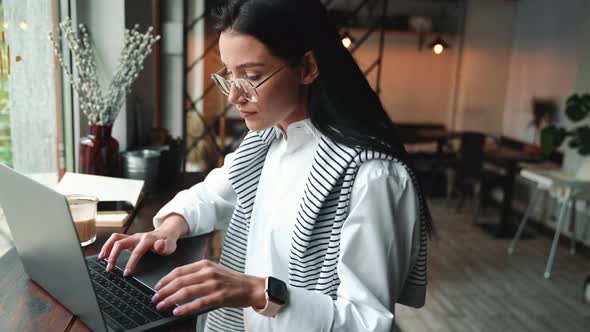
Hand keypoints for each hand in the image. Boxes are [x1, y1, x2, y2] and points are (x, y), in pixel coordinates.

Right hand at [98, 228, 177, 275]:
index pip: (136, 252)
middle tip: (109, 269)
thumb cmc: (168, 242)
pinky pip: (116, 239)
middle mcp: (138, 237)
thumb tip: (159, 244)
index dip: (130, 263)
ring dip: (107, 248)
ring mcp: (132, 237)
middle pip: (121, 243)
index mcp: (147, 240)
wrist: (167, 233)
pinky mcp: (129, 239)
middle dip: (113, 256)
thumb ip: (164, 246)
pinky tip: (104, 255)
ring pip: (115, 238)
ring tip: (101, 259)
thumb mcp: (170, 246)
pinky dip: (108, 246)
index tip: (126, 273)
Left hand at [151, 260, 265, 315]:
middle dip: (164, 291)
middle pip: (179, 281)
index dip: (165, 279)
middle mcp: (208, 272)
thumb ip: (197, 274)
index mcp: (205, 264)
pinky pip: (197, 303)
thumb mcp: (214, 271)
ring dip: (170, 300)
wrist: (251, 287)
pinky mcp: (218, 296)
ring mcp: (213, 284)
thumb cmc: (231, 281)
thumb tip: (177, 284)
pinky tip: (176, 312)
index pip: (179, 271)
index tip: (157, 287)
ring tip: (161, 305)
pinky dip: (185, 308)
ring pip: (186, 292)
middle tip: (155, 298)